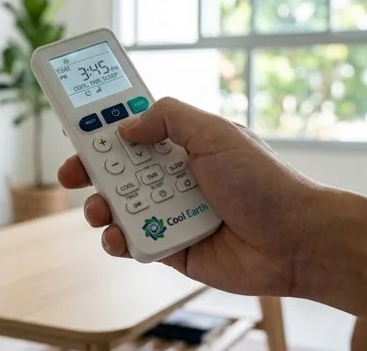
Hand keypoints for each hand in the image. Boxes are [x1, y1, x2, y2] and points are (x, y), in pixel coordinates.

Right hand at [58, 97, 325, 296]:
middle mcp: (175, 176)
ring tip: (98, 210)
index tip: (76, 125)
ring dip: (100, 207)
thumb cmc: (264, 183)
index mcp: (184, 145)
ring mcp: (172, 212)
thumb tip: (125, 127)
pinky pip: (134, 242)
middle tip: (71, 173)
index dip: (105, 126)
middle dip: (90, 169)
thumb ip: (168, 119)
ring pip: (120, 207)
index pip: (135, 129)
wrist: (296, 241)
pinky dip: (118, 240)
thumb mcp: (215, 133)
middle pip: (118, 169)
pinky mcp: (172, 247)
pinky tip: (118, 237)